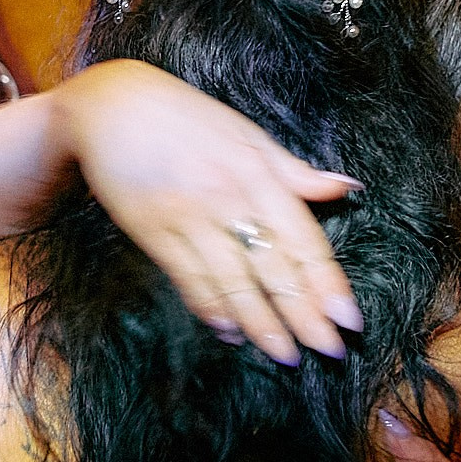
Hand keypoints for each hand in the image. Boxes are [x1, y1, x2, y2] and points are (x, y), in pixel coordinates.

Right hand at [57, 59, 362, 364]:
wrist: (111, 107)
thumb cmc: (184, 116)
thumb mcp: (245, 133)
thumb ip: (294, 169)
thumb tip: (347, 187)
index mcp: (257, 171)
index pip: (303, 238)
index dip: (328, 282)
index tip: (349, 320)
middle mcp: (227, 197)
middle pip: (273, 268)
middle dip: (303, 315)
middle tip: (329, 352)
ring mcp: (189, 218)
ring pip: (233, 282)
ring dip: (261, 323)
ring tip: (284, 354)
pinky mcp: (154, 232)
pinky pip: (189, 280)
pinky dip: (212, 309)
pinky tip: (231, 332)